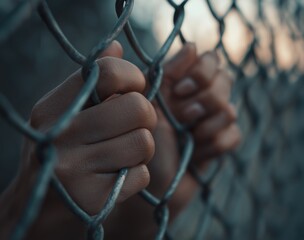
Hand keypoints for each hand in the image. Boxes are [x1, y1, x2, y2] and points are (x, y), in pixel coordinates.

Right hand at [0, 41, 156, 238]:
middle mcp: (61, 135)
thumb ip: (90, 82)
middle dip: (147, 117)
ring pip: (143, 143)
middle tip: (136, 126)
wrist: (36, 211)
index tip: (134, 90)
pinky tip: (116, 179)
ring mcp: (75, 170)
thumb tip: (116, 47)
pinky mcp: (92, 200)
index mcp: (53, 108)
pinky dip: (136, 176)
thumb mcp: (63, 114)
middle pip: (138, 108)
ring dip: (142, 149)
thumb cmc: (58, 153)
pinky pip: (141, 175)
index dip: (134, 78)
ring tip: (124, 153)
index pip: (108, 72)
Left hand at [106, 43, 240, 238]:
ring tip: (188, 136)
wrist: (144, 187)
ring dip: (207, 124)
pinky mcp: (218, 144)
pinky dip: (216, 144)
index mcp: (178, 84)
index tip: (180, 90)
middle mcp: (196, 99)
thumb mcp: (144, 104)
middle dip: (206, 98)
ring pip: (230, 108)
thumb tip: (191, 47)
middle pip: (225, 80)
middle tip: (183, 115)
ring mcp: (209, 122)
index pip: (208, 59)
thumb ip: (165, 74)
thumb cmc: (135, 143)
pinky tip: (198, 152)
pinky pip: (234, 135)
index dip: (201, 71)